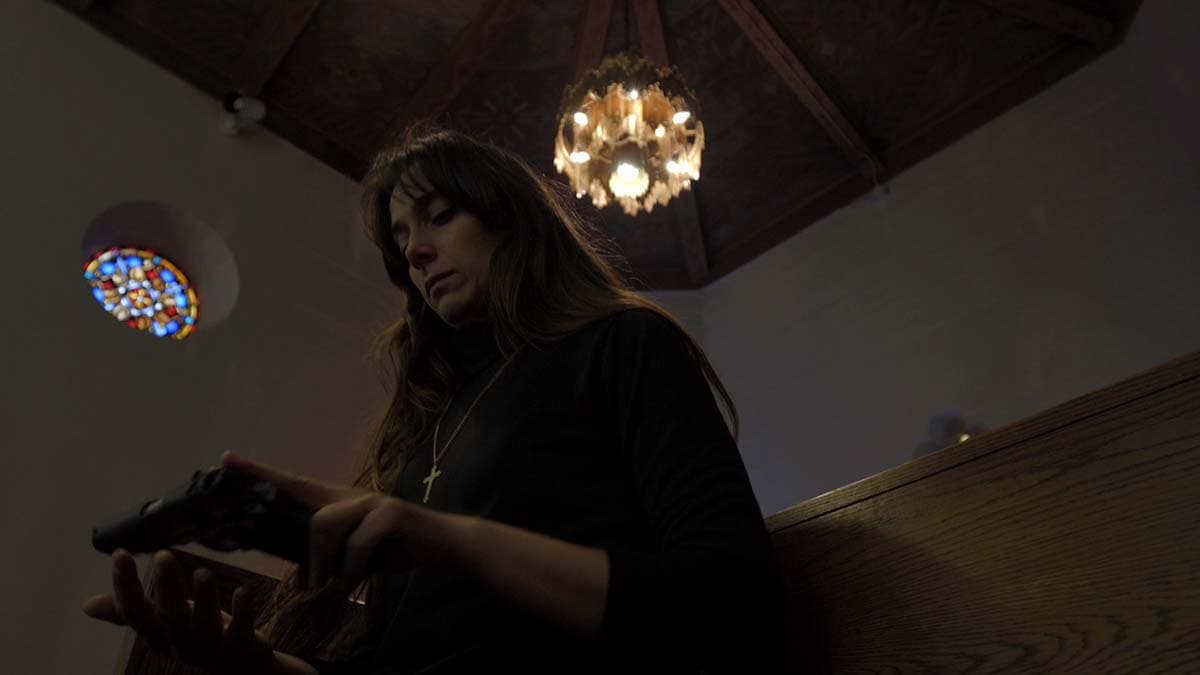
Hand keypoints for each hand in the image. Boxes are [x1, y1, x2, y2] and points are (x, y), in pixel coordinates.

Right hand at [81, 548, 295, 674]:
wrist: (238, 669)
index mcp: (158, 633)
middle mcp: (181, 640)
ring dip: (204, 599)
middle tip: (163, 555)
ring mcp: (212, 645)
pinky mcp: (242, 645)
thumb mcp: (158, 626)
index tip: (120, 553)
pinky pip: (242, 630)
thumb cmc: (194, 638)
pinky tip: (243, 593)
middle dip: (165, 587)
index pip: (134, 612)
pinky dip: (242, 612)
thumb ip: (127, 613)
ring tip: (203, 572)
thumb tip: (87, 606)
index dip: (125, 586)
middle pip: (170, 616)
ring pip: (205, 623)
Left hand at [219, 451, 473, 592]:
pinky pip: (356, 544)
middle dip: (269, 487)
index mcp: (339, 502)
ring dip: (321, 562)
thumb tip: (303, 578)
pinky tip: (354, 583)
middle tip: (238, 485)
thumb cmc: (397, 548)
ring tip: (327, 585)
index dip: (260, 472)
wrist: (444, 544)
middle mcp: (350, 495)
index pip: (293, 484)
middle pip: (301, 490)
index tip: (227, 459)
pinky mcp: (390, 514)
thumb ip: (329, 559)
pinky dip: (350, 571)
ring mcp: (370, 502)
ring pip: (323, 524)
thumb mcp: (356, 557)